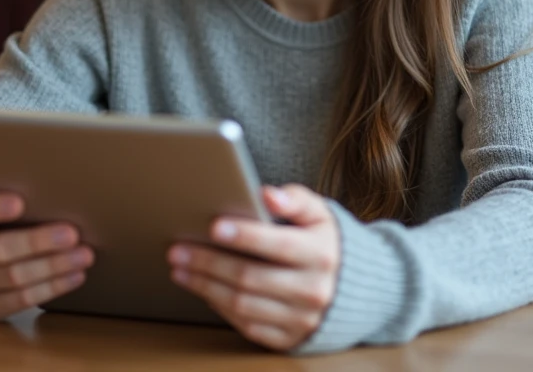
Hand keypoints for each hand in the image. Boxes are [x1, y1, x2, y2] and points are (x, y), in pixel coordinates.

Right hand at [0, 191, 94, 320]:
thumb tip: (59, 196)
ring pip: (15, 277)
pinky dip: (53, 288)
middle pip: (0, 249)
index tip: (20, 203)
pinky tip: (76, 276)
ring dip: (54, 267)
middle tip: (73, 234)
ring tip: (84, 256)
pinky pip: (23, 300)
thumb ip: (11, 199)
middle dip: (39, 242)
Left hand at [168, 184, 339, 351]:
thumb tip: (267, 194)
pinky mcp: (289, 339)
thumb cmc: (324, 242)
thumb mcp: (320, 214)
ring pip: (242, 304)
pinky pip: (247, 326)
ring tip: (180, 269)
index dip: (245, 236)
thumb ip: (296, 200)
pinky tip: (203, 290)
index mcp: (321, 254)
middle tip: (177, 250)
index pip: (277, 245)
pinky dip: (220, 308)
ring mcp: (302, 319)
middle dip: (208, 262)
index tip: (213, 226)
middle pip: (250, 277)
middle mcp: (314, 290)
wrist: (354, 290)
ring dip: (205, 286)